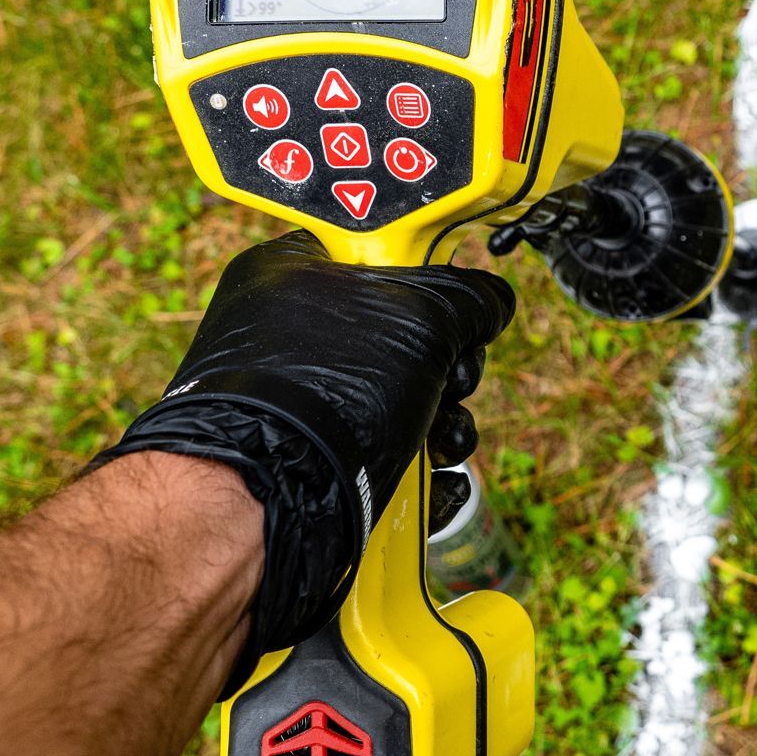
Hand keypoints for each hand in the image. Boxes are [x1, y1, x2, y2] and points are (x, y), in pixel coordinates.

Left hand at [98, 232, 515, 692]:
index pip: (381, 257)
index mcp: (289, 271)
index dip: (433, 284)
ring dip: (441, 422)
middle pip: (403, 336)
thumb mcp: (422, 316)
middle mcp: (283, 332)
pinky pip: (380, 449)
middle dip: (446, 371)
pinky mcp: (304, 458)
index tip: (455, 314)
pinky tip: (429, 476)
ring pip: (399, 399)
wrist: (266, 498)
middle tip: (450, 385)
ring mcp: (291, 398)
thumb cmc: (324, 392)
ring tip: (442, 441)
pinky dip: (415, 464)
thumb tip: (490, 302)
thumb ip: (468, 297)